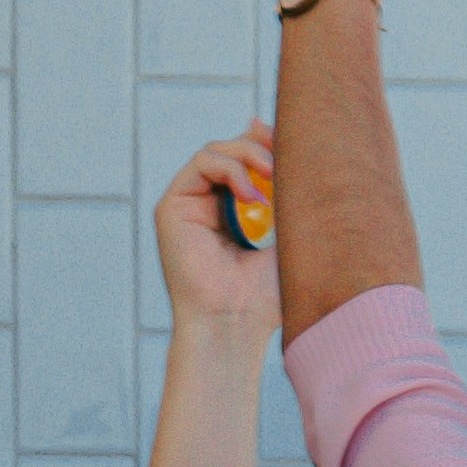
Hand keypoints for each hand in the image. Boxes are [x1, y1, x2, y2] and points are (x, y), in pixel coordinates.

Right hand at [151, 127, 278, 331]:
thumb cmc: (266, 294)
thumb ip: (286, 191)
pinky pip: (201, 164)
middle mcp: (209, 205)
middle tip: (284, 163)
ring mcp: (189, 205)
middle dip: (260, 147)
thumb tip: (285, 145)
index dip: (266, 144)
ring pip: (216, 152)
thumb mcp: (287, 233)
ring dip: (248, 156)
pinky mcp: (172, 207)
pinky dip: (230, 170)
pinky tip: (252, 198)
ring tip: (272, 178)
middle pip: (231, 150)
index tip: (294, 141)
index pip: (247, 162)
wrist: (236, 325)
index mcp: (235, 213)